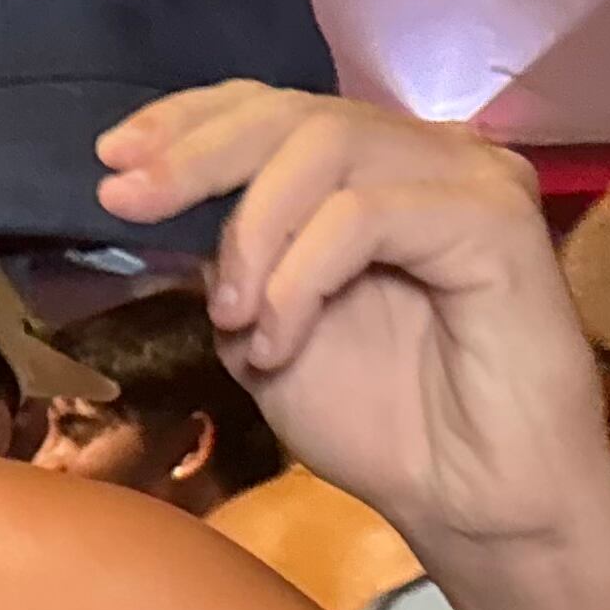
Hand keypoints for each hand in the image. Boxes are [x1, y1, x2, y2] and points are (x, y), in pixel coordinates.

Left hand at [97, 83, 609, 546]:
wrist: (472, 501)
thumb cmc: (379, 421)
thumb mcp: (258, 331)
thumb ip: (219, 261)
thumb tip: (144, 203)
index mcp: (373, 171)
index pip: (274, 108)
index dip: (188, 122)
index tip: (111, 158)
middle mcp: (427, 155)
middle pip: (295, 112)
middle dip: (196, 154)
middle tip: (127, 200)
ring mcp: (469, 179)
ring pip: (329, 147)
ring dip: (252, 233)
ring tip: (228, 317)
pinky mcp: (498, 219)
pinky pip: (367, 214)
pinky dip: (301, 278)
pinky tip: (275, 344)